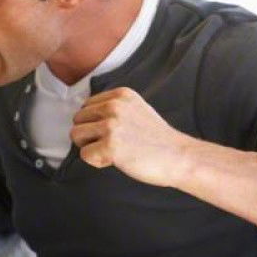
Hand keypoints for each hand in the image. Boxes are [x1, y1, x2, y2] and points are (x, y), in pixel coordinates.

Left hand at [70, 87, 193, 186]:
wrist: (180, 157)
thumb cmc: (156, 139)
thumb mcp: (136, 109)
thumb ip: (112, 108)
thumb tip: (83, 114)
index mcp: (120, 95)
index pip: (85, 106)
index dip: (95, 123)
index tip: (115, 132)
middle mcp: (114, 106)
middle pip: (77, 119)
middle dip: (88, 135)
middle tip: (111, 144)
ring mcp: (112, 125)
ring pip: (76, 135)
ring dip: (89, 147)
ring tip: (111, 151)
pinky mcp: (110, 146)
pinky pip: (84, 155)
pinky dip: (96, 161)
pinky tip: (115, 161)